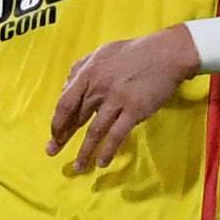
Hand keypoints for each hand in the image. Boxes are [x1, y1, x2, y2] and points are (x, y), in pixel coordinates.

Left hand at [48, 27, 199, 173]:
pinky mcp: (134, 110)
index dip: (57, 121)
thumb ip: (81, 67)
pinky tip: (102, 163)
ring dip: (85, 152)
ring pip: (94, 131)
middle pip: (76, 118)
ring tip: (78, 167)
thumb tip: (66, 86)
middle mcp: (99, 87)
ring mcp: (117, 100)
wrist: (167, 53)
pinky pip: (116, 135)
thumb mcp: (102, 53)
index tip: (54, 134)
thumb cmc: (135, 52)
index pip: (65, 102)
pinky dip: (107, 151)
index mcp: (88, 73)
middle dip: (62, 138)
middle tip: (53, 152)